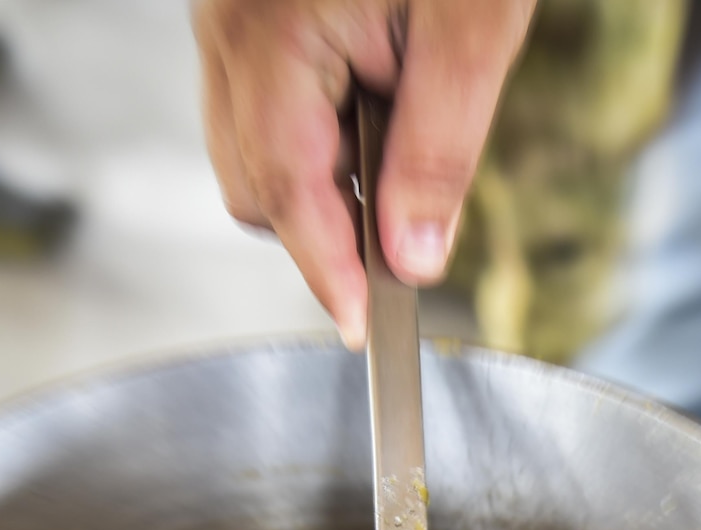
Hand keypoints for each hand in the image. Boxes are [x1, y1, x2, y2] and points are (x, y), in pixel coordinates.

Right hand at [194, 0, 534, 347]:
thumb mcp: (473, 27)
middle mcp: (228, 25)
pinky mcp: (247, 6)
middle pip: (254, 184)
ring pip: (252, 147)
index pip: (287, 194)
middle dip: (323, 222)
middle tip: (407, 222)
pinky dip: (313, 127)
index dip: (327, 272)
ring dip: (320, 174)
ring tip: (401, 124)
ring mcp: (227, 14)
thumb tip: (413, 258)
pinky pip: (259, 98)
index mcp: (271, 32)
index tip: (363, 327)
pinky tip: (375, 91)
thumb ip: (438, 150)